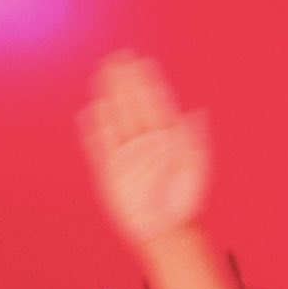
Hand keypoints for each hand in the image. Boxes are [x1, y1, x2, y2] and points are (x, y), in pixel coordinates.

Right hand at [80, 52, 209, 249]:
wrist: (167, 232)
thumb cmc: (186, 201)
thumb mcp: (196, 168)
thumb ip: (194, 140)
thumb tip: (195, 111)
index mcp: (168, 138)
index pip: (155, 102)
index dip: (148, 81)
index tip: (141, 60)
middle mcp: (145, 142)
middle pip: (132, 104)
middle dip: (125, 80)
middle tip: (117, 56)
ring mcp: (126, 156)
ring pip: (115, 119)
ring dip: (109, 96)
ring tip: (101, 74)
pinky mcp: (110, 172)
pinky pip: (99, 146)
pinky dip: (94, 130)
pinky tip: (90, 112)